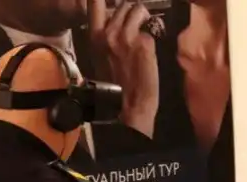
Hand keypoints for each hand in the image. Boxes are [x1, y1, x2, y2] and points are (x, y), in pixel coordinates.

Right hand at [88, 0, 158, 137]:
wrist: (129, 106)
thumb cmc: (115, 85)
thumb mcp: (102, 57)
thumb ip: (107, 37)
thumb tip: (115, 20)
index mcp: (95, 37)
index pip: (94, 2)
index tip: (112, 1)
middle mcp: (109, 33)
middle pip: (122, 5)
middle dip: (131, 11)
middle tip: (136, 23)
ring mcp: (127, 36)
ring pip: (137, 9)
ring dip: (143, 16)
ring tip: (144, 30)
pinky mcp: (145, 42)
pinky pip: (150, 28)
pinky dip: (151, 34)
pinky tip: (149, 48)